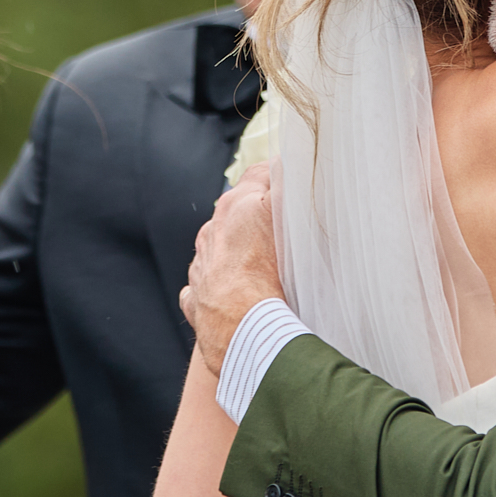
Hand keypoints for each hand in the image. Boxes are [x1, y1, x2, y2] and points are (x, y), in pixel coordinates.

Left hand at [179, 165, 283, 374]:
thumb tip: (292, 165)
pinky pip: (208, 284)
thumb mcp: (291, 220)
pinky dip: (224, 286)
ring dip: (242, 250)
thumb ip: (290, 186)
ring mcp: (201, 265)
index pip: (263, 173)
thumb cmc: (275, 276)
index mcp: (237, 206)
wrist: (246, 332)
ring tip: (271, 269)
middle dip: (262, 214)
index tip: (300, 184)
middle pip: (239, 208)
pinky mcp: (195, 299)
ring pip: (221, 245)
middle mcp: (212, 230)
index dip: (284, 175)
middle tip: (291, 229)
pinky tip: (243, 298)